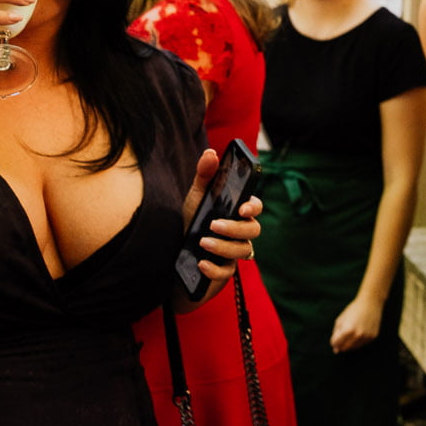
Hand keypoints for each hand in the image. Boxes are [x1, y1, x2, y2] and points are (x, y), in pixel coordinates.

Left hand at [178, 149, 264, 296]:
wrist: (169, 258)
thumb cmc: (189, 223)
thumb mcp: (195, 198)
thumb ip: (204, 176)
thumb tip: (211, 152)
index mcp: (236, 212)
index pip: (256, 206)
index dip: (254, 206)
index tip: (242, 207)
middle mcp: (239, 233)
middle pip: (254, 229)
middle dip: (235, 228)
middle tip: (213, 225)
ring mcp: (233, 253)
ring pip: (243, 251)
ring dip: (223, 247)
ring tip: (202, 243)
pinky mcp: (223, 272)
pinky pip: (227, 273)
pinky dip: (214, 268)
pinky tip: (201, 263)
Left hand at [330, 295, 383, 351]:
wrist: (371, 302)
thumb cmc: (353, 310)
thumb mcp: (340, 320)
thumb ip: (335, 335)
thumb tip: (336, 351)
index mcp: (348, 330)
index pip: (336, 344)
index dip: (334, 341)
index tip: (336, 336)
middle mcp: (358, 335)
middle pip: (344, 348)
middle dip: (341, 345)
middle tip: (342, 336)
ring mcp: (366, 336)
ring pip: (353, 348)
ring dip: (349, 343)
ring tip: (352, 331)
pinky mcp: (373, 337)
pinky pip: (362, 344)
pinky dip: (358, 340)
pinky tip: (359, 330)